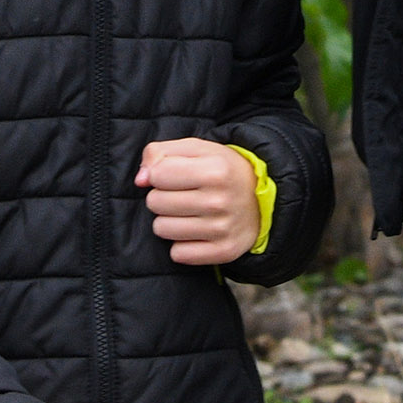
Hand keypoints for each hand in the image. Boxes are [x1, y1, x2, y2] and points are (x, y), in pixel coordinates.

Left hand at [138, 137, 260, 265]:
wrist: (263, 199)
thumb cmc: (222, 170)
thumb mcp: (196, 149)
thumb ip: (160, 152)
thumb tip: (140, 180)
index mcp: (214, 170)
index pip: (157, 175)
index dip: (160, 174)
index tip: (175, 175)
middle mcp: (219, 201)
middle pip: (155, 203)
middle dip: (163, 197)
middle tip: (183, 195)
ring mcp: (221, 229)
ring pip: (161, 229)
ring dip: (169, 221)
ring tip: (188, 213)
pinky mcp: (223, 251)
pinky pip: (177, 254)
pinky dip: (182, 245)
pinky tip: (196, 232)